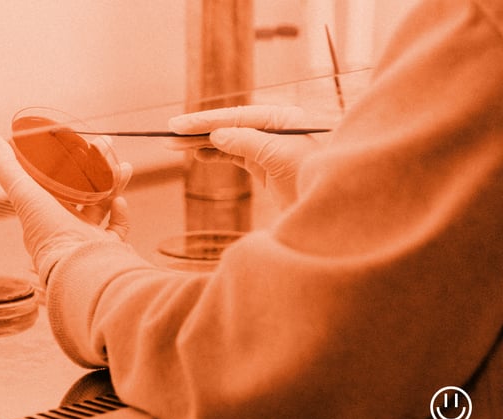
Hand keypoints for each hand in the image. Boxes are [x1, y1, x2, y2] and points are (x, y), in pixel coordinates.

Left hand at [0, 133, 131, 285]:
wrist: (82, 268)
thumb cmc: (51, 236)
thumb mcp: (25, 195)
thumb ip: (7, 168)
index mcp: (45, 214)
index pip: (55, 181)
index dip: (66, 160)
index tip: (77, 141)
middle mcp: (65, 226)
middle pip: (81, 188)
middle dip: (95, 165)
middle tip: (105, 145)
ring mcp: (88, 237)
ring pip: (102, 204)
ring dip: (112, 182)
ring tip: (124, 166)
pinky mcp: (108, 247)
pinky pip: (117, 227)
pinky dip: (120, 213)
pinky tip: (120, 200)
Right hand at [168, 105, 324, 207]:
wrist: (337, 212)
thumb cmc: (317, 178)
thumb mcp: (281, 157)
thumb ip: (248, 142)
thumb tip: (217, 134)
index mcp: (284, 118)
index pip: (237, 116)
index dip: (206, 121)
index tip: (178, 125)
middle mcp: (277, 129)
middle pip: (231, 126)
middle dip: (200, 131)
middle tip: (169, 136)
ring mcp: (272, 147)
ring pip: (231, 140)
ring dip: (203, 143)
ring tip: (176, 147)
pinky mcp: (269, 166)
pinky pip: (237, 155)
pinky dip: (217, 155)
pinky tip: (199, 154)